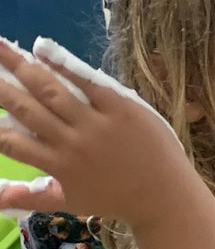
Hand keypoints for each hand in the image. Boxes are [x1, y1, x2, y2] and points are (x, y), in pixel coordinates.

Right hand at [0, 36, 194, 224]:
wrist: (165, 198)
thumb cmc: (116, 200)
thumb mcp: (71, 203)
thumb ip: (32, 197)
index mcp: (58, 166)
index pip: (12, 143)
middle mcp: (71, 143)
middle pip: (26, 108)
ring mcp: (96, 124)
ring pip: (51, 90)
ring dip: (21, 65)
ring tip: (0, 46)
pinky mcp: (121, 108)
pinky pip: (89, 83)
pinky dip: (65, 66)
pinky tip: (43, 49)